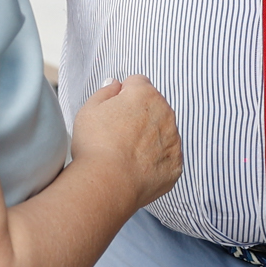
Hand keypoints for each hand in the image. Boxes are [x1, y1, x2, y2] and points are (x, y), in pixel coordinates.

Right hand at [70, 74, 181, 209]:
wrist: (107, 183)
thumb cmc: (94, 144)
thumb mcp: (89, 109)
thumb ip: (106, 91)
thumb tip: (116, 84)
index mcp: (145, 94)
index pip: (137, 83)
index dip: (123, 95)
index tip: (113, 112)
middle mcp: (166, 112)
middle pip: (154, 107)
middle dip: (140, 116)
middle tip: (118, 135)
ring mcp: (174, 139)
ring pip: (163, 132)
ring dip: (150, 138)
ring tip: (126, 154)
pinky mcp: (176, 164)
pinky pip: (167, 157)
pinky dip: (155, 161)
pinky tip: (136, 168)